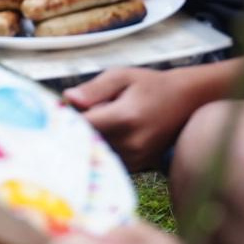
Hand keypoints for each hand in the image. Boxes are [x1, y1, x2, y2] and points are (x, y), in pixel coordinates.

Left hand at [65, 67, 203, 170]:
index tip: (56, 112)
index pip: (83, 127)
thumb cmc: (150, 85)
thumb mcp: (121, 77)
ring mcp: (137, 157)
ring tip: (93, 124)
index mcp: (124, 118)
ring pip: (97, 155)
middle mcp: (131, 142)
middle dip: (75, 131)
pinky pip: (110, 162)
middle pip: (87, 143)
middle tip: (71, 117)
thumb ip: (93, 89)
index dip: (66, 120)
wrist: (186, 101)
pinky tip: (103, 136)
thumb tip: (68, 98)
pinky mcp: (140, 166)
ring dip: (89, 143)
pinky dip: (101, 151)